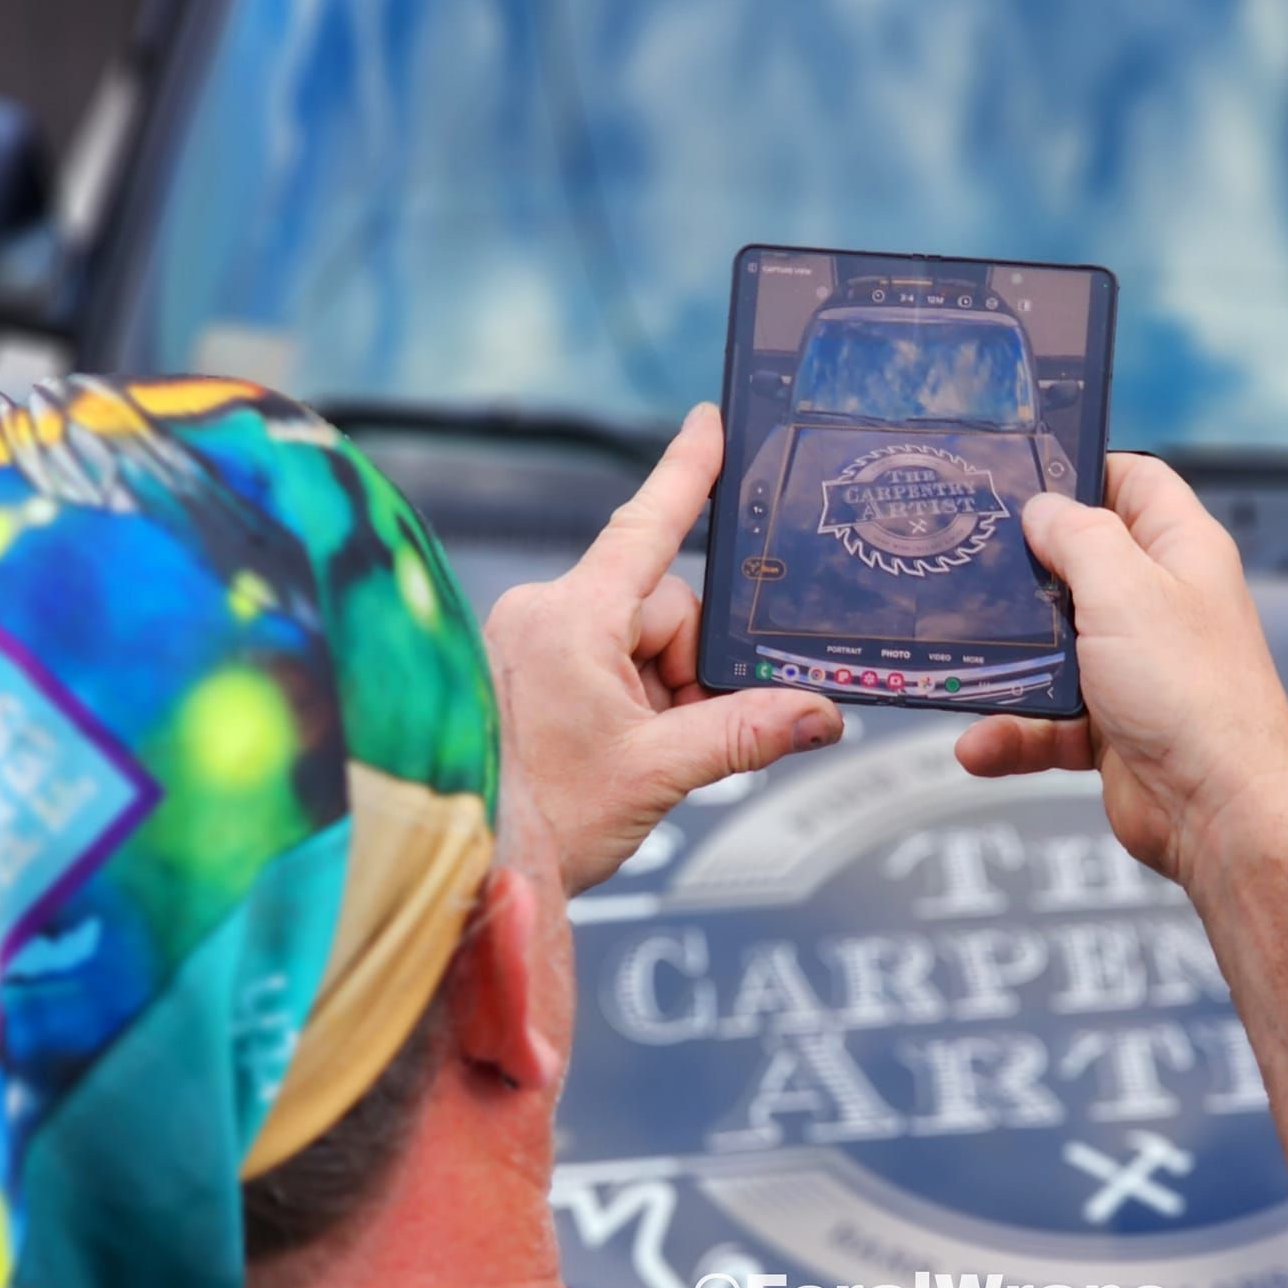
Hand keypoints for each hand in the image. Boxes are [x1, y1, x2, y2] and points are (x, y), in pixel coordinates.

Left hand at [484, 403, 843, 895]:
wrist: (467, 865)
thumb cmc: (540, 819)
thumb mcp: (659, 773)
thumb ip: (747, 734)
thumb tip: (820, 714)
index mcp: (572, 618)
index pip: (647, 526)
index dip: (687, 472)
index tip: (711, 422)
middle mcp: (545, 613)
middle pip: (663, 611)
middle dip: (687, 672)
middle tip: (676, 737)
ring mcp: (532, 641)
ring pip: (639, 643)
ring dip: (660, 695)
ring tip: (636, 758)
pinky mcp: (526, 668)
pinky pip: (605, 663)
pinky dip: (631, 703)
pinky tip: (617, 754)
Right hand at [954, 453, 1287, 890]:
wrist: (1218, 811)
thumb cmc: (1186, 689)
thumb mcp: (1124, 590)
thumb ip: (1079, 538)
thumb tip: (1043, 508)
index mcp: (1181, 553)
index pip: (1136, 484)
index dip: (1085, 471)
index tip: (1022, 476)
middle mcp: (1161, 605)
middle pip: (1083, 565)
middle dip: (1026, 571)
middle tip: (965, 560)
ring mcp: (1136, 669)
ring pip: (1055, 648)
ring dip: (1007, 663)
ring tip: (957, 664)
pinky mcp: (1111, 729)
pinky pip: (1047, 722)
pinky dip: (1012, 733)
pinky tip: (978, 744)